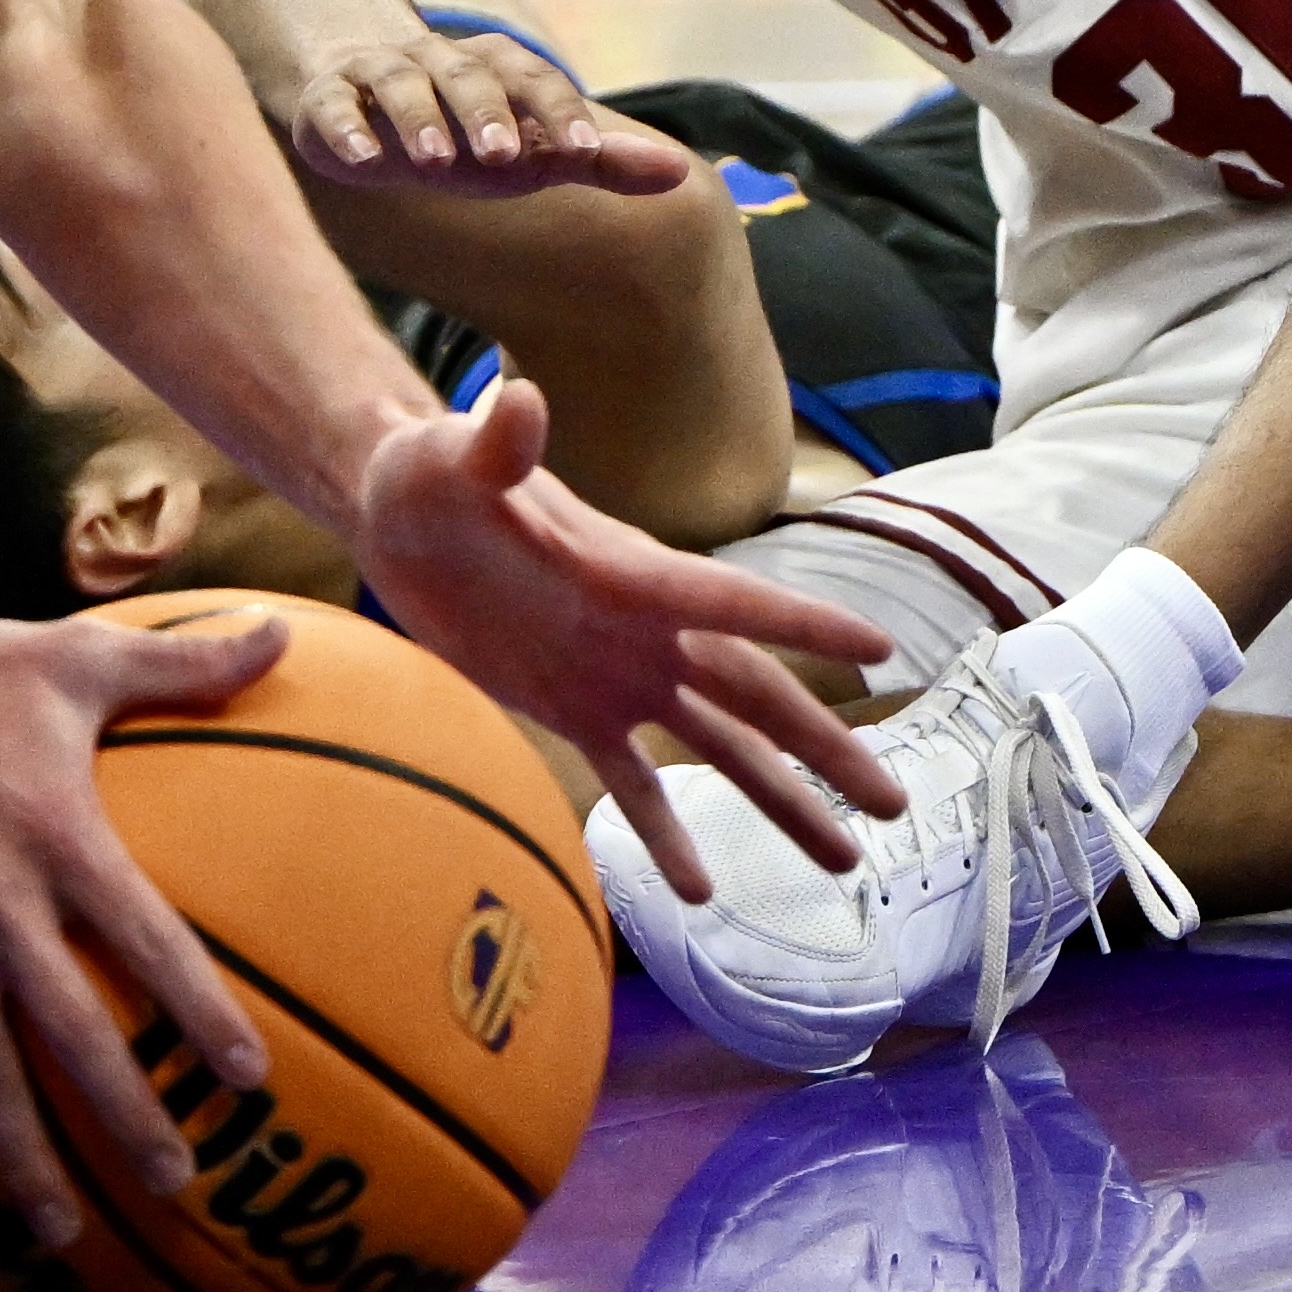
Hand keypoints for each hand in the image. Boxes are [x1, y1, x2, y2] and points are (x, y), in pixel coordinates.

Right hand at [0, 609, 287, 1244]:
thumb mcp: (78, 659)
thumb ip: (186, 664)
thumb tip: (281, 630)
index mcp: (62, 840)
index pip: (148, 942)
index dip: (201, 1012)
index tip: (250, 1077)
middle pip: (71, 1034)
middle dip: (125, 1116)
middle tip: (176, 1181)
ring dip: (22, 1158)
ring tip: (65, 1231)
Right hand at [286, 21, 688, 198]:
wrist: (356, 76)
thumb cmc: (461, 127)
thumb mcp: (529, 144)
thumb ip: (598, 159)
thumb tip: (681, 175)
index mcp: (493, 69)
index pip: (534, 81)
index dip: (558, 113)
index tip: (583, 152)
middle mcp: (437, 64)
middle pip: (466, 77)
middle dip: (485, 112)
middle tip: (504, 156)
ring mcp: (378, 76)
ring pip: (399, 85)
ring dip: (416, 118)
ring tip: (433, 159)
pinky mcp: (325, 99)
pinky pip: (330, 107)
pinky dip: (343, 128)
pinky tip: (356, 159)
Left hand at [353, 378, 901, 894]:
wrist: (395, 513)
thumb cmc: (426, 472)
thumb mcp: (451, 458)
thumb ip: (494, 443)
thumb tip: (517, 399)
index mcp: (630, 572)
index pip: (732, 602)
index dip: (804, 625)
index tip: (883, 649)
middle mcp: (645, 628)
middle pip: (756, 691)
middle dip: (825, 745)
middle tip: (896, 802)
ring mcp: (617, 674)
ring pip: (718, 744)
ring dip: (780, 797)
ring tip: (844, 859)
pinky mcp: (573, 710)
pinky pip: (632, 782)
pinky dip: (666, 834)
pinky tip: (701, 892)